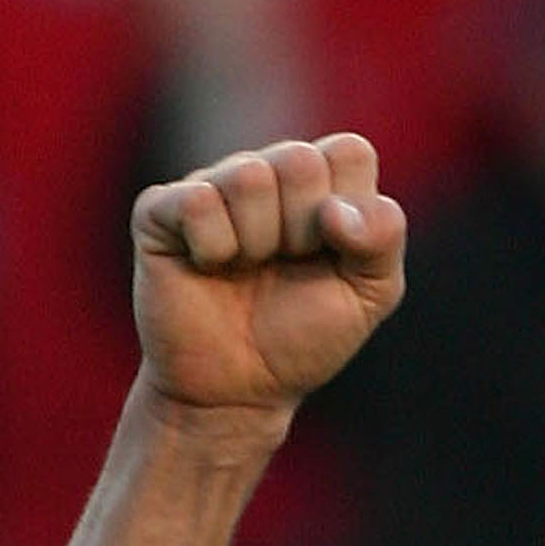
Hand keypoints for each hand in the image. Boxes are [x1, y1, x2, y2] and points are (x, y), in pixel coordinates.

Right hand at [130, 134, 405, 422]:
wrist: (238, 393)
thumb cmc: (301, 340)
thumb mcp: (368, 297)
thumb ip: (383, 239)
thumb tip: (337, 210)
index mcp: (319, 183)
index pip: (349, 152)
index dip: (350, 215)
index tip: (330, 258)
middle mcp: (265, 172)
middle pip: (299, 160)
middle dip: (302, 232)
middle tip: (284, 268)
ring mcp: (211, 186)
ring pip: (248, 177)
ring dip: (257, 243)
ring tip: (245, 271)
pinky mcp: (161, 210)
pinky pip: (197, 202)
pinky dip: (212, 249)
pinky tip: (207, 269)